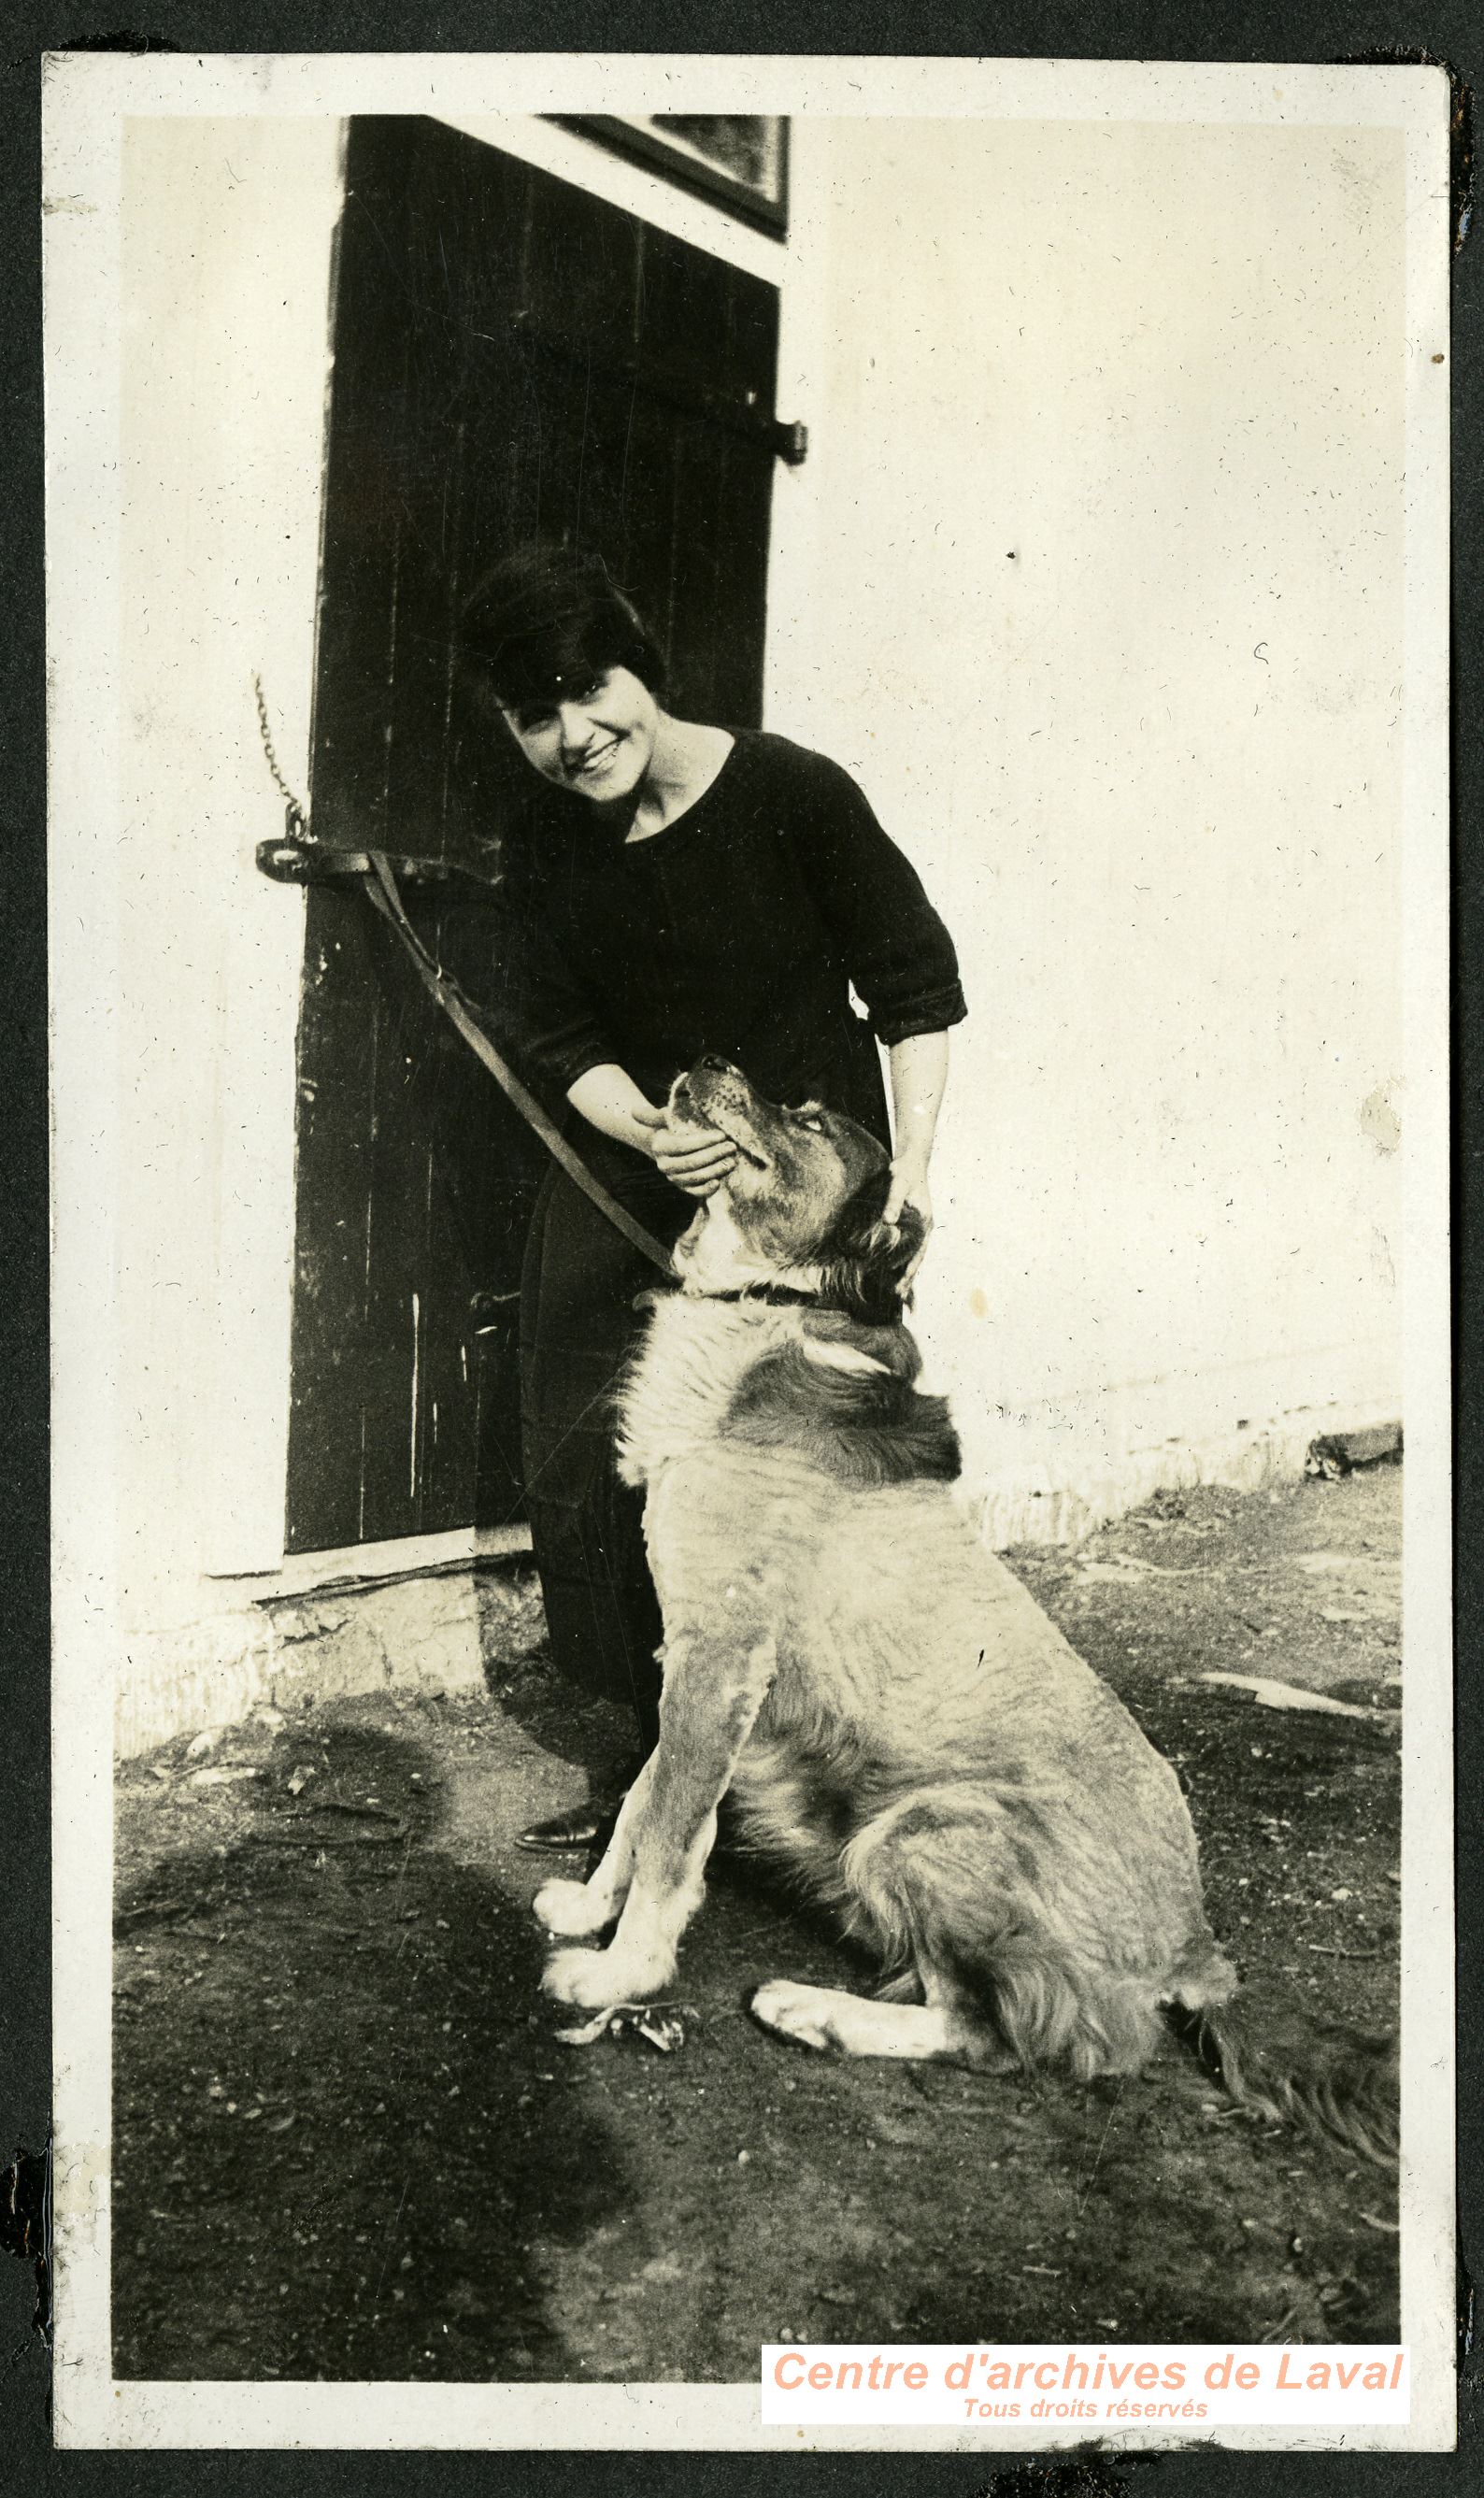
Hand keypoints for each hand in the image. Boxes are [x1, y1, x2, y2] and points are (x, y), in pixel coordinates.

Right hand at [635, 1104, 739, 1197]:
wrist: (667, 1144)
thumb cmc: (669, 1126)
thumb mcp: (663, 1117)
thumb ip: (655, 1114)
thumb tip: (639, 1112)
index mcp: (660, 1146)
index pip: (682, 1146)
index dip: (702, 1142)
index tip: (721, 1135)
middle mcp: (665, 1165)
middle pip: (691, 1163)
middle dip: (714, 1155)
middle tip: (731, 1147)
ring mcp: (674, 1177)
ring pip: (695, 1177)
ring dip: (715, 1170)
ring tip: (732, 1161)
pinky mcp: (683, 1187)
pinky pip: (694, 1192)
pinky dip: (706, 1190)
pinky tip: (718, 1182)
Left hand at [883, 1163, 932, 1295]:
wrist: (912, 1161)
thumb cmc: (905, 1172)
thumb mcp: (898, 1184)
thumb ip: (893, 1202)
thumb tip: (888, 1221)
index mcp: (924, 1223)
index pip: (918, 1253)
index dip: (909, 1271)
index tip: (900, 1287)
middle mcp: (925, 1229)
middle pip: (918, 1259)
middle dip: (909, 1278)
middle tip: (899, 1297)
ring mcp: (920, 1228)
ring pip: (915, 1255)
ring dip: (908, 1272)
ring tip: (899, 1290)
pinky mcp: (914, 1226)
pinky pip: (910, 1247)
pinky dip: (905, 1260)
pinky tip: (897, 1268)